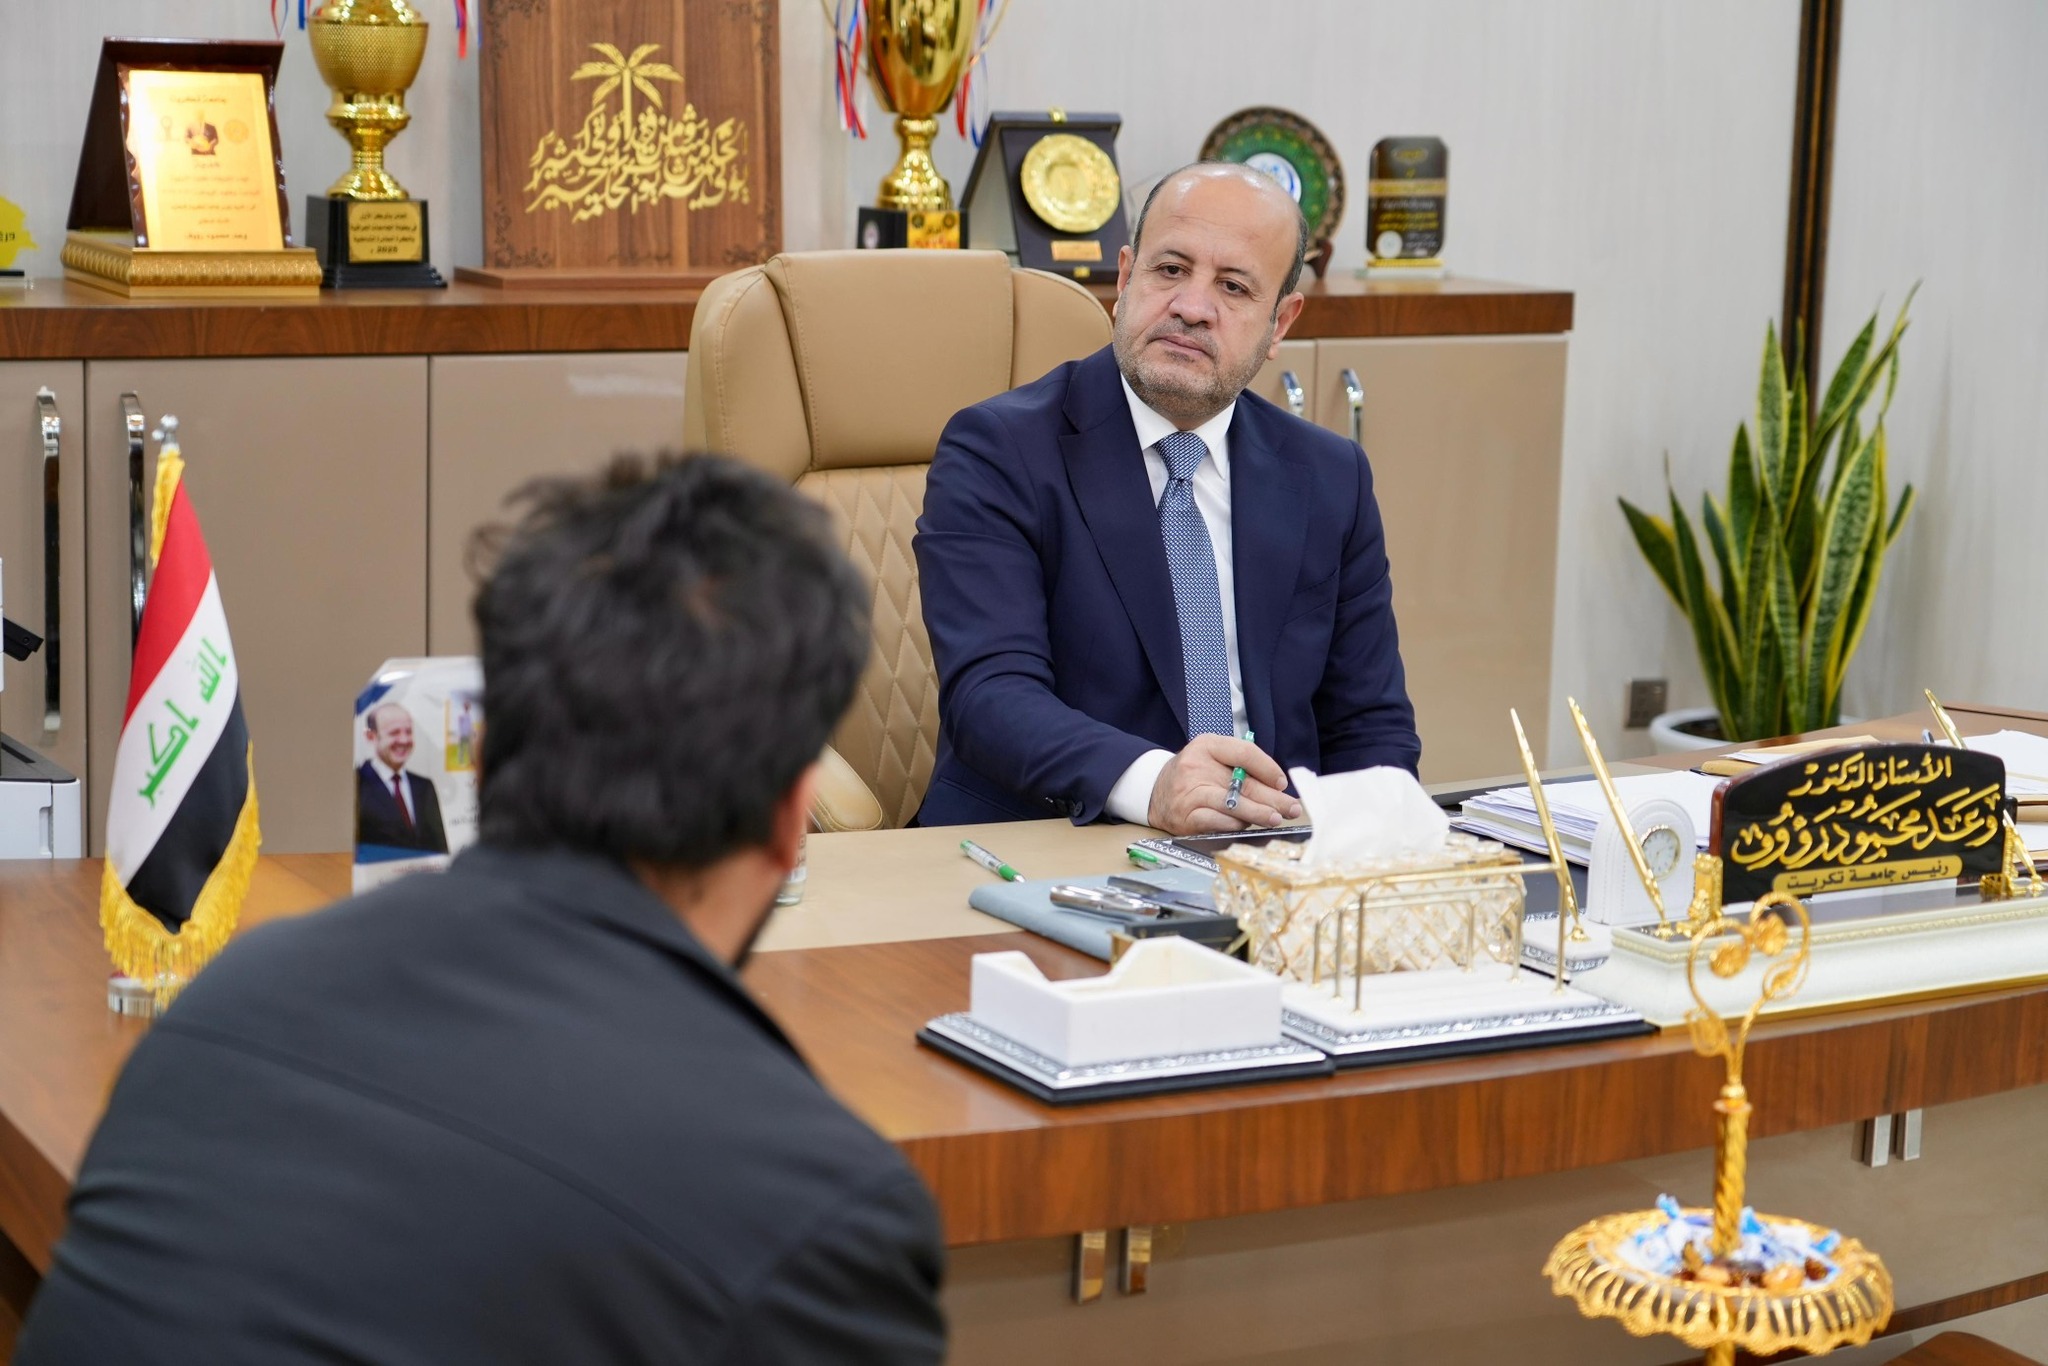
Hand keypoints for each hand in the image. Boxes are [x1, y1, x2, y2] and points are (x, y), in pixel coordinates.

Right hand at [1146, 734, 1302, 834]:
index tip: (1282, 783)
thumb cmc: (1193, 775)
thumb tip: (1277, 788)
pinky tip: (1246, 826)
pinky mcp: (1185, 817)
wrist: (1154, 792)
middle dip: (1272, 798)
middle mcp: (1196, 767)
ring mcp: (1189, 793)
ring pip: (1231, 804)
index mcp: (1206, 746)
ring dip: (1258, 814)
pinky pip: (1217, 822)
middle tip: (1291, 808)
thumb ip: (1241, 767)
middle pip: (1243, 783)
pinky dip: (1234, 825)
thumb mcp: (1212, 758)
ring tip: (1275, 818)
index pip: (1244, 753)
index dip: (1268, 768)